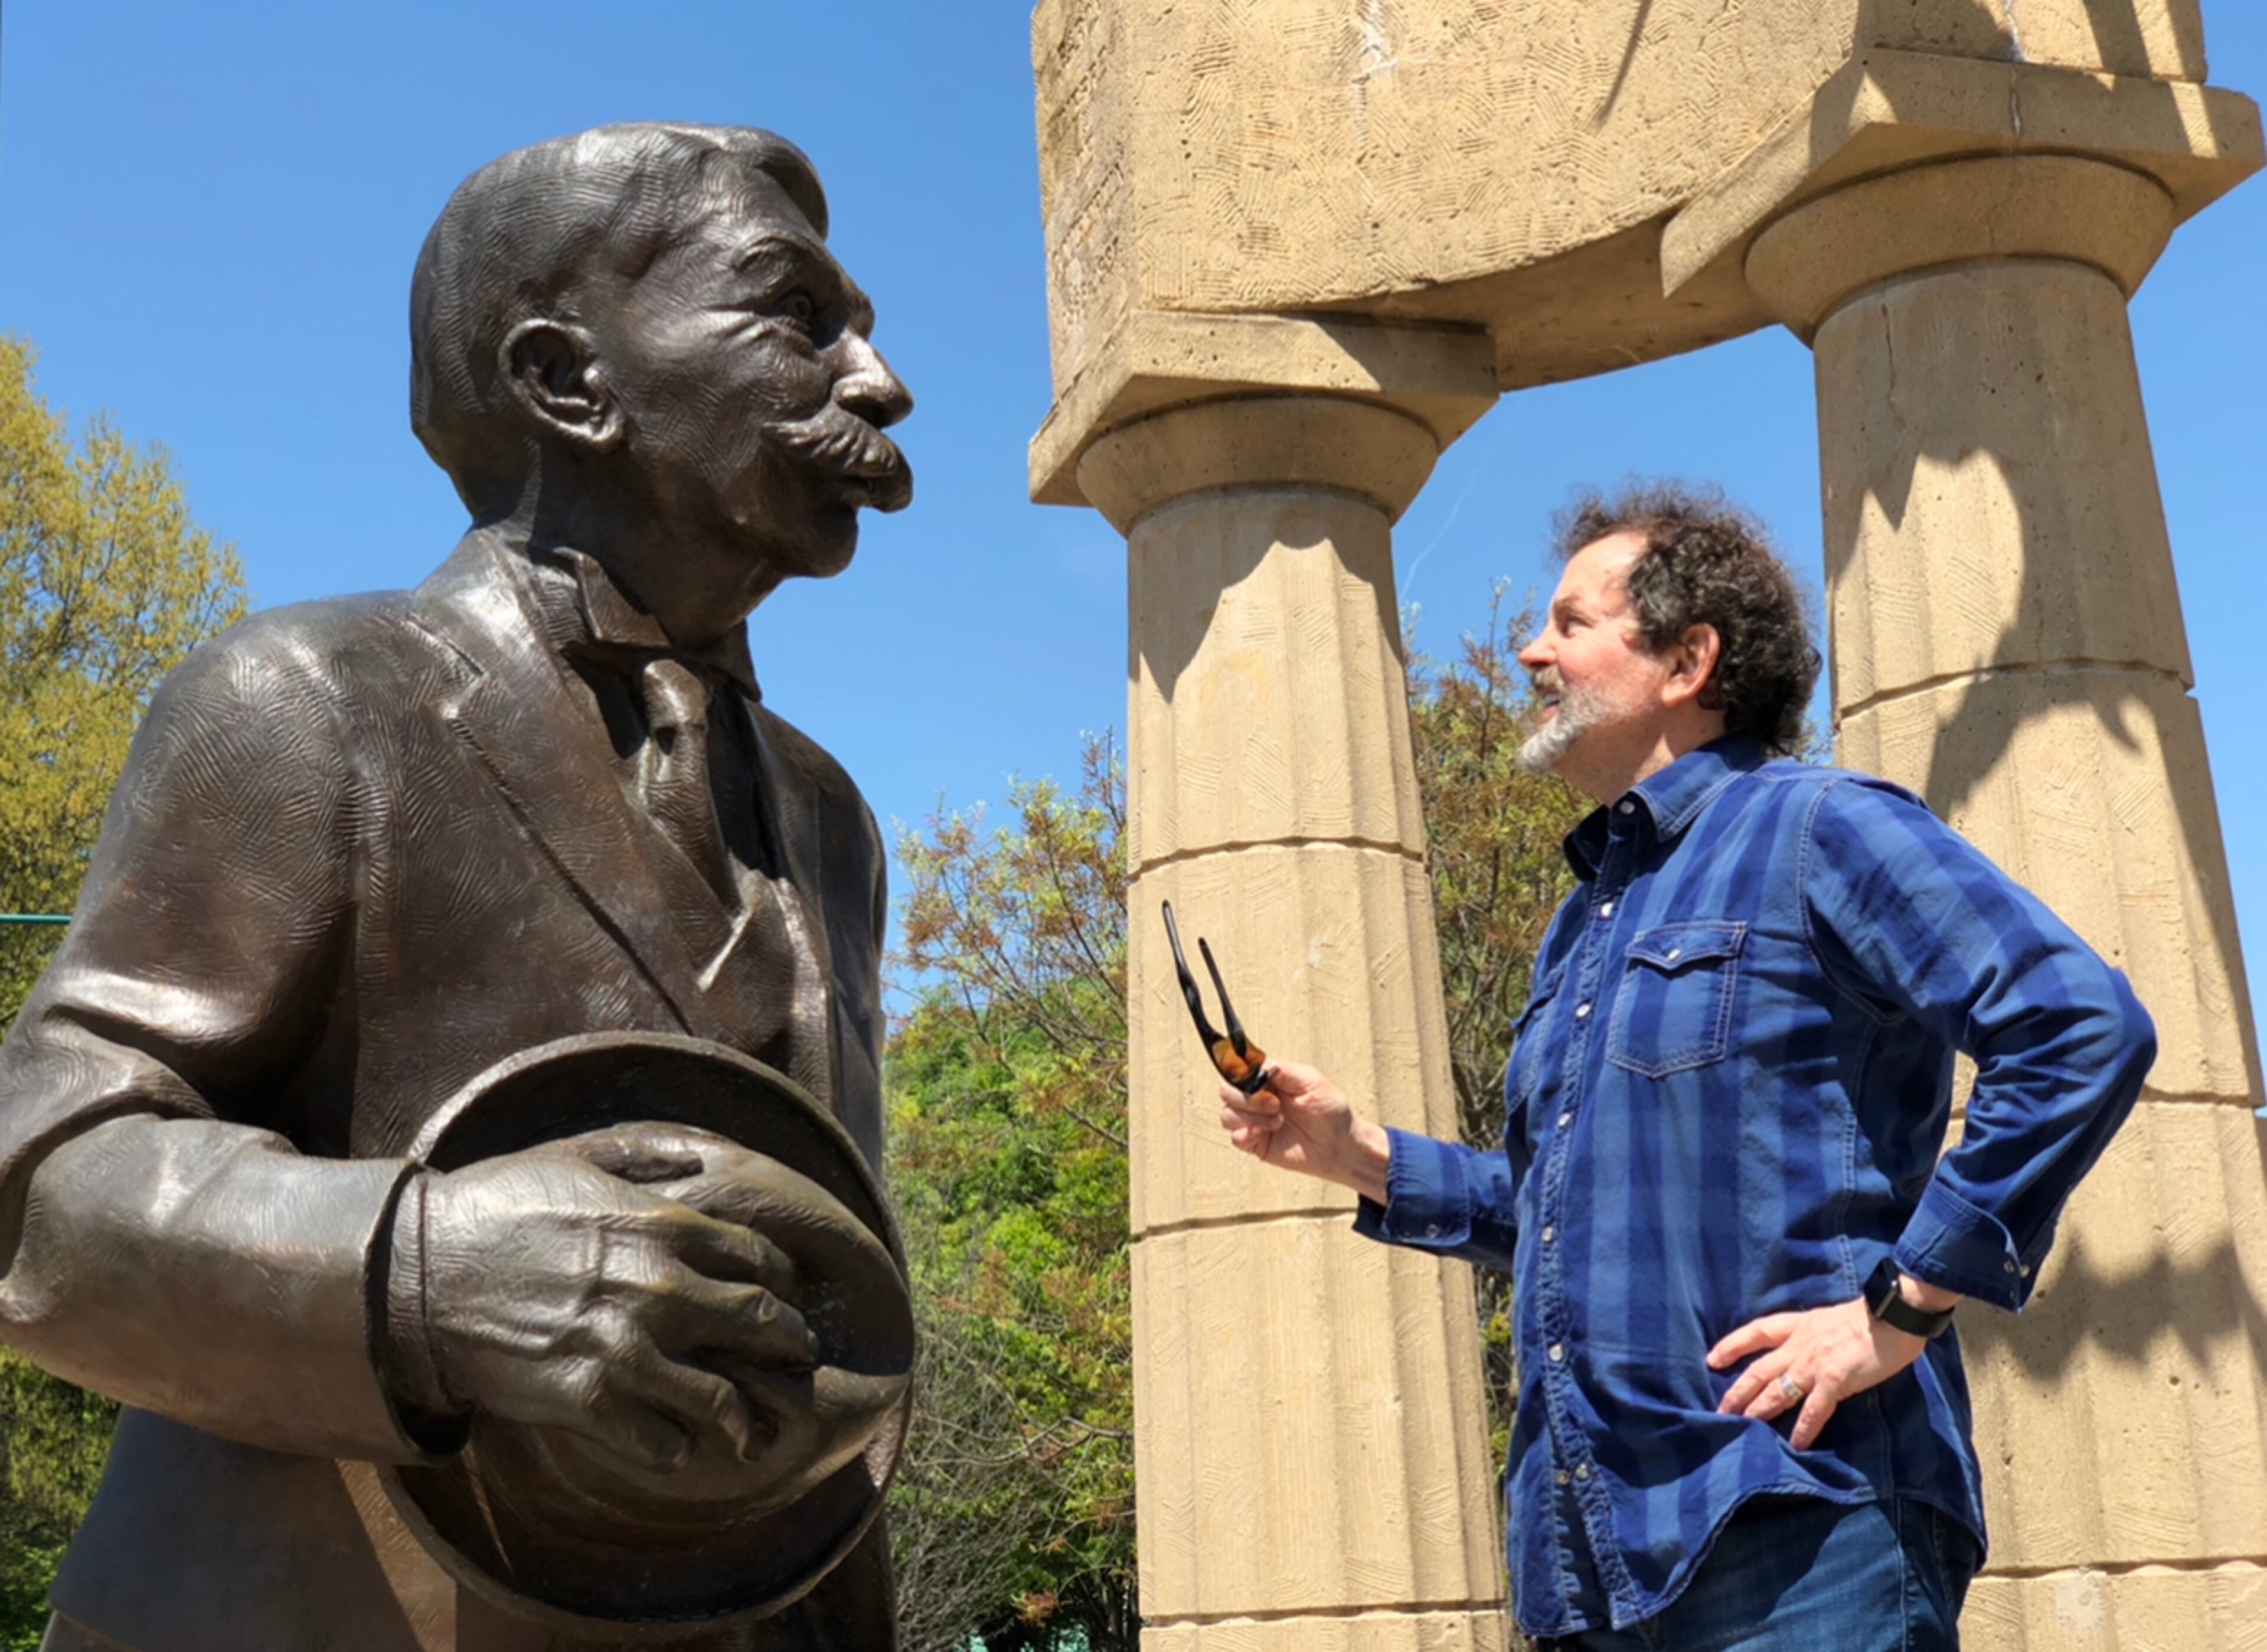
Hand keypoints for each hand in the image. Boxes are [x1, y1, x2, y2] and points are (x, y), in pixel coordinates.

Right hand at [418, 1139, 817, 1475]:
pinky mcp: (589, 1402)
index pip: (758, 1256)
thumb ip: (645, 1153)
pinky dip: (675, 1447)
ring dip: (744, 1415)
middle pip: (758, 1323)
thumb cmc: (497, 1206)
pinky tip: (676, 1443)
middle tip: (798, 1355)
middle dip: (788, 1342)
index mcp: (662, 1226)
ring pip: (720, 1396)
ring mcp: (626, 1350)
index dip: (781, 1277)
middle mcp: (658, 1289)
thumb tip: (700, 1154)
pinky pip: (660, 1441)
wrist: (419, 1273)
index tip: (785, 1291)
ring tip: (753, 1429)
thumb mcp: (576, 1155)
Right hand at [1218, 1060, 1389, 1202]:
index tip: (1253, 1080)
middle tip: (1275, 1105)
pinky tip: (1262, 1135)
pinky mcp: (1255, 1143)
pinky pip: (1234, 1138)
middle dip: (1247, 1098)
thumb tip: (1254, 1064)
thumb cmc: (1330, 1110)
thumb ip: (1281, 1071)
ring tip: (1277, 1122)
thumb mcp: (1310, 1081)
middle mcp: (1258, 1098)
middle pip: (1227, 1091)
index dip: (1239, 1073)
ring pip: (1227, 1114)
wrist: (1339, 1145)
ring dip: (1250, 1117)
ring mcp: (1255, 1121)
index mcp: (1268, 1079)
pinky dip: (1244, 1135)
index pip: (1239, 1070)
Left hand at [1707, 1297, 1927, 1449]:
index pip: (1757, 1332)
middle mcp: (1799, 1344)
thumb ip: (1814, 1335)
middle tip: (1719, 1409)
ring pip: (1777, 1390)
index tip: (1712, 1359)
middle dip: (1737, 1391)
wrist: (1893, 1313)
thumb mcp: (1830, 1319)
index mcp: (1799, 1325)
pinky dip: (1803, 1428)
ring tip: (1742, 1426)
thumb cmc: (1870, 1317)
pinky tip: (1795, 1444)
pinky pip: (1813, 1410)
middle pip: (1759, 1369)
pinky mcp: (1834, 1380)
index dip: (1732, 1345)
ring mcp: (1814, 1363)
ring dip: (1758, 1410)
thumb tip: (1807, 1349)